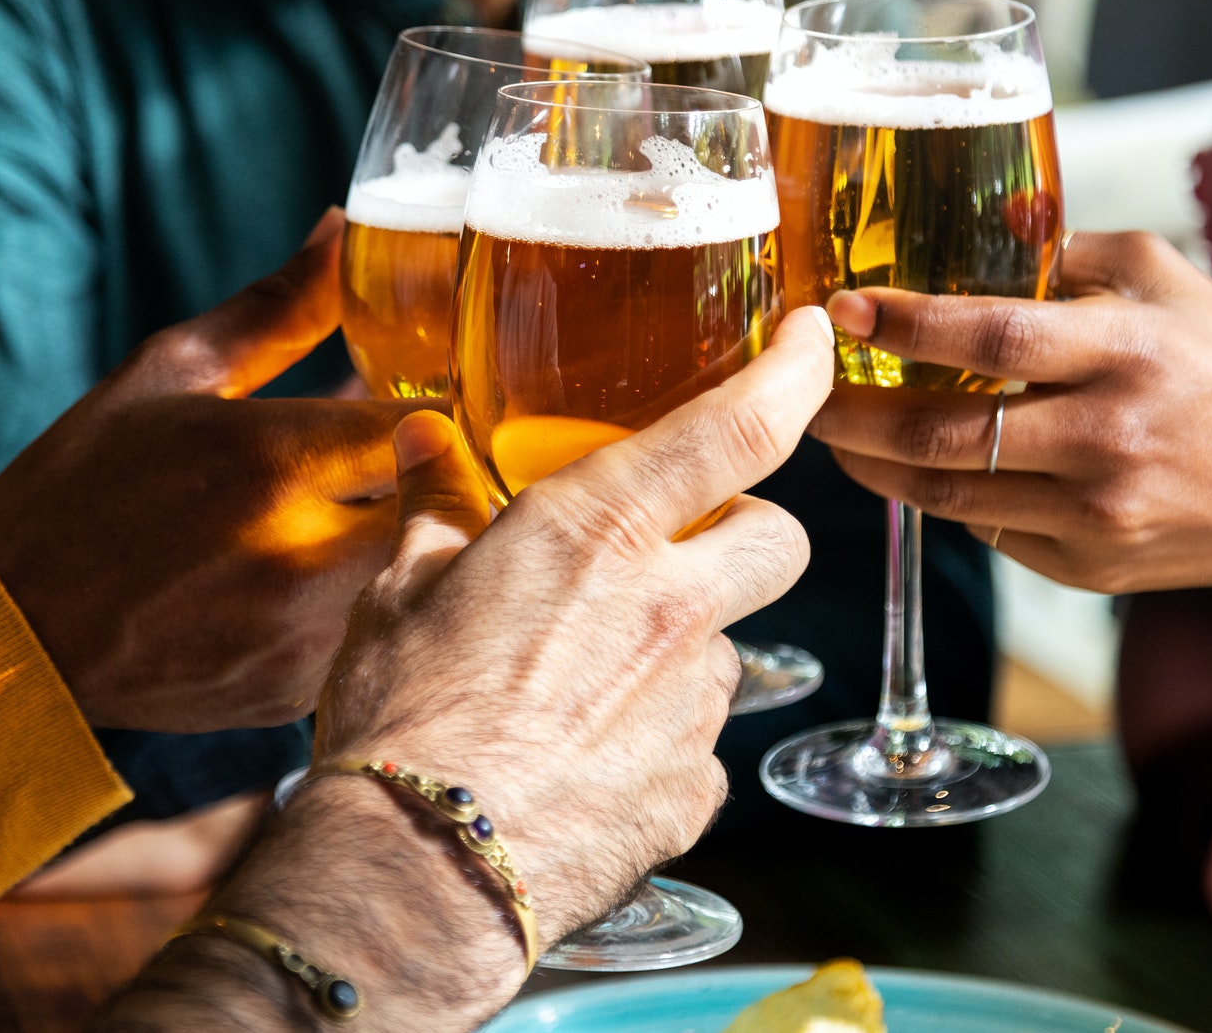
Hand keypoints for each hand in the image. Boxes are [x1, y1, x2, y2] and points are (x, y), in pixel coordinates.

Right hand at [0, 210, 418, 731]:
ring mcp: (302, 635)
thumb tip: (344, 229)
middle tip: (432, 452)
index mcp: (270, 461)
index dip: (453, 404)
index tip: (444, 392)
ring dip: (417, 537)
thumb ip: (279, 307)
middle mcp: (298, 556)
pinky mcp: (298, 691)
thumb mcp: (169, 374)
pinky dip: (369, 595)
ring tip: (375, 509)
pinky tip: (324, 571)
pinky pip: (375, 629)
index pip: (431, 424)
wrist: (8, 635)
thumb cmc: (81, 487)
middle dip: (450, 475)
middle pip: (448, 509)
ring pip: (420, 575)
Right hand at [314, 302, 835, 940]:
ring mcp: (692, 705)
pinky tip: (586, 757)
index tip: (812, 340)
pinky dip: (659, 741)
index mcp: (600, 530)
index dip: (795, 371)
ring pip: (730, 645)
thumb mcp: (399, 589)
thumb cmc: (401, 719)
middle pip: (778, 538)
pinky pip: (699, 748)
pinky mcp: (692, 790)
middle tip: (679, 545)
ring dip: (684, 645)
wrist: (416, 871)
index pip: (743, 426)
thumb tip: (423, 436)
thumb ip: (435, 503)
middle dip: (745, 531)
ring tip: (588, 676)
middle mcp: (670, 606)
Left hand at [807, 231, 1211, 618]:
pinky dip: (940, 498)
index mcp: (1125, 350)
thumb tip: (991, 218)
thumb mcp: (1170, 281)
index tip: (842, 309)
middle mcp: (1108, 436)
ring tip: (832, 433)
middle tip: (801, 389)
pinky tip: (911, 470)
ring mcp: (1095, 512)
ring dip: (876, 464)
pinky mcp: (1087, 566)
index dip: (906, 323)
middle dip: (855, 412)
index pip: (992, 335)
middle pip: (947, 430)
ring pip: (948, 492)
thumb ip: (1073, 248)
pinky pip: (985, 528)